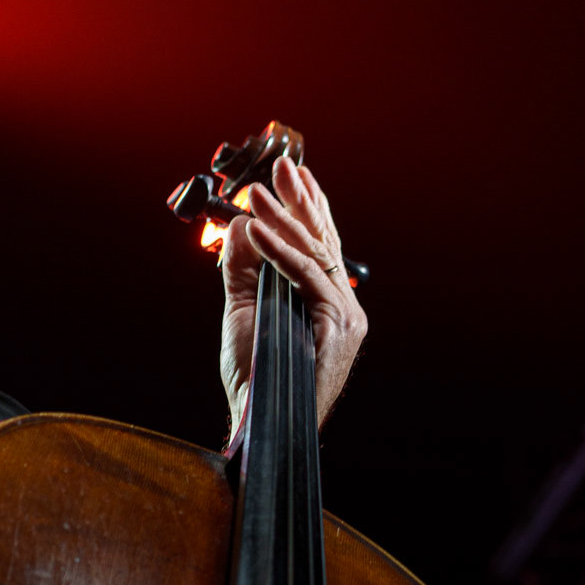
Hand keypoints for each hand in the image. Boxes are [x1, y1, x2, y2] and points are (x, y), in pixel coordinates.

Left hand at [219, 155, 368, 435]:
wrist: (259, 420)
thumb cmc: (254, 374)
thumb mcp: (243, 310)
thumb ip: (243, 270)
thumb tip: (238, 226)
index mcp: (326, 302)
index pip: (317, 245)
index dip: (306, 208)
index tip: (292, 175)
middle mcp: (343, 306)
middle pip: (321, 241)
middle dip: (301, 200)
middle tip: (282, 164)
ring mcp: (346, 315)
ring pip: (313, 254)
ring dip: (284, 218)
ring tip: (260, 191)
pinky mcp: (339, 326)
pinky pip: (305, 277)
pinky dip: (279, 251)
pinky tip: (259, 229)